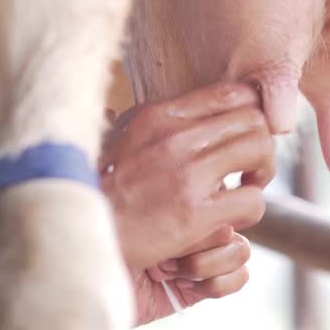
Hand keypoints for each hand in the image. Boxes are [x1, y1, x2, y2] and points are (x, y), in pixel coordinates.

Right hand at [100, 82, 274, 324]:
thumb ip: (154, 127)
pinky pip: (252, 201)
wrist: (68, 237)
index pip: (232, 93)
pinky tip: (229, 222)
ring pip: (261, 151)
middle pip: (255, 120)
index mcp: (157, 115)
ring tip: (243, 193)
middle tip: (250, 171)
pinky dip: (249, 214)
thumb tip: (170, 114)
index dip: (253, 115)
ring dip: (260, 176)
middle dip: (262, 146)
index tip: (245, 139)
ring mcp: (185, 174)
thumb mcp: (120, 142)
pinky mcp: (193, 214)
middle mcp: (173, 136)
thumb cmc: (95, 195)